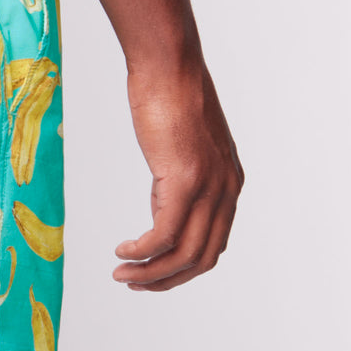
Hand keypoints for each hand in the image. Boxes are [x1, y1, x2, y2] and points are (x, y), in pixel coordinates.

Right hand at [113, 61, 243, 290]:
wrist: (169, 67)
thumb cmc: (169, 96)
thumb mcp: (181, 148)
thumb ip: (178, 178)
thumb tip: (162, 204)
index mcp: (229, 184)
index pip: (212, 244)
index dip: (181, 268)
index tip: (150, 271)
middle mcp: (226, 190)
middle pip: (202, 258)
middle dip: (166, 280)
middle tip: (133, 283)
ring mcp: (208, 187)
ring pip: (184, 254)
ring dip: (151, 273)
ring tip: (121, 274)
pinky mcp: (184, 180)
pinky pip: (163, 234)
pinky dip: (142, 251)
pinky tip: (122, 251)